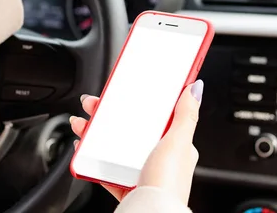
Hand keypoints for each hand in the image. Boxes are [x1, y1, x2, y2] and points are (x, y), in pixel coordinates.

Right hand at [70, 80, 203, 203]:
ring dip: (94, 133)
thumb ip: (186, 116)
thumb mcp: (178, 142)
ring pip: (112, 147)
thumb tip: (195, 89)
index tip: (119, 92)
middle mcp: (157, 159)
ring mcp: (139, 172)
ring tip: (81, 125)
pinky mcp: (124, 186)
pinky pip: (104, 168)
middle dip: (106, 115)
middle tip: (92, 105)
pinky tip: (83, 149)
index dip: (135, 102)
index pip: (152, 116)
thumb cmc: (168, 183)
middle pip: (127, 129)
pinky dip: (91, 158)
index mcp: (173, 146)